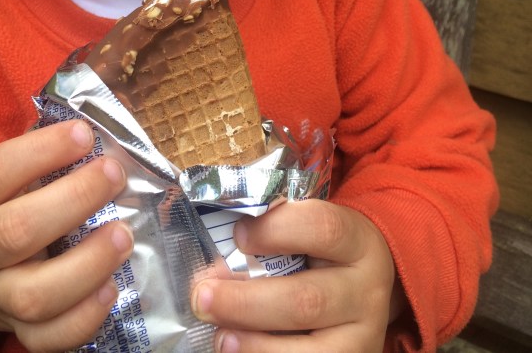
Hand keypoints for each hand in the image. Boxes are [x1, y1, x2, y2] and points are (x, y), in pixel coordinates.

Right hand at [0, 120, 132, 352]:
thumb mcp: (2, 185)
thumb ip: (41, 159)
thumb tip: (102, 126)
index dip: (41, 151)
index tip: (85, 134)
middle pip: (16, 231)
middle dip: (74, 199)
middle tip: (114, 174)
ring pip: (34, 293)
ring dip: (87, 263)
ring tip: (124, 234)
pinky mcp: (16, 330)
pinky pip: (46, 339)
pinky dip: (83, 318)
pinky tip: (112, 289)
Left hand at [191, 199, 403, 352]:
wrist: (366, 287)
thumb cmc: (324, 251)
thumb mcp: (313, 231)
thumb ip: (275, 231)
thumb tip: (216, 253)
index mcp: (357, 241)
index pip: (323, 228)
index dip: (277, 229)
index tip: (238, 233)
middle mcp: (366, 290)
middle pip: (306, 300)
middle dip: (246, 302)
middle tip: (202, 296)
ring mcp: (363, 336)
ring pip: (308, 349)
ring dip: (254, 344)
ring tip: (219, 336)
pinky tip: (238, 352)